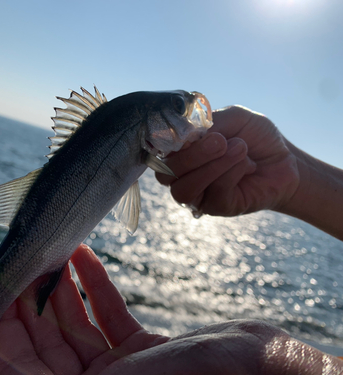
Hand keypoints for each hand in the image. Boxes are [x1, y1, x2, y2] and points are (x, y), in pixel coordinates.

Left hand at [0, 244, 168, 374]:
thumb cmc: (203, 373)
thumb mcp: (141, 374)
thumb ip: (85, 372)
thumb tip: (17, 359)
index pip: (21, 371)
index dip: (3, 333)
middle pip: (47, 344)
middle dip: (31, 300)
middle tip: (24, 261)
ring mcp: (120, 368)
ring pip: (77, 326)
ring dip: (62, 288)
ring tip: (52, 253)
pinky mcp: (141, 348)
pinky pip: (109, 315)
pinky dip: (96, 286)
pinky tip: (84, 258)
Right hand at [156, 106, 299, 216]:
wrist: (285, 159)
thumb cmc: (255, 137)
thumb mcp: (234, 117)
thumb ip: (208, 123)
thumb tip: (187, 135)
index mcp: (179, 151)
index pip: (157, 152)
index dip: (168, 142)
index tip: (191, 132)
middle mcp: (181, 174)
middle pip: (165, 174)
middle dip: (192, 156)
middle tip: (220, 142)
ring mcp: (197, 194)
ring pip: (184, 190)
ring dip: (212, 167)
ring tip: (238, 150)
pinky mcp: (217, 207)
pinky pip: (215, 193)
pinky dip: (232, 173)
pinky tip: (248, 165)